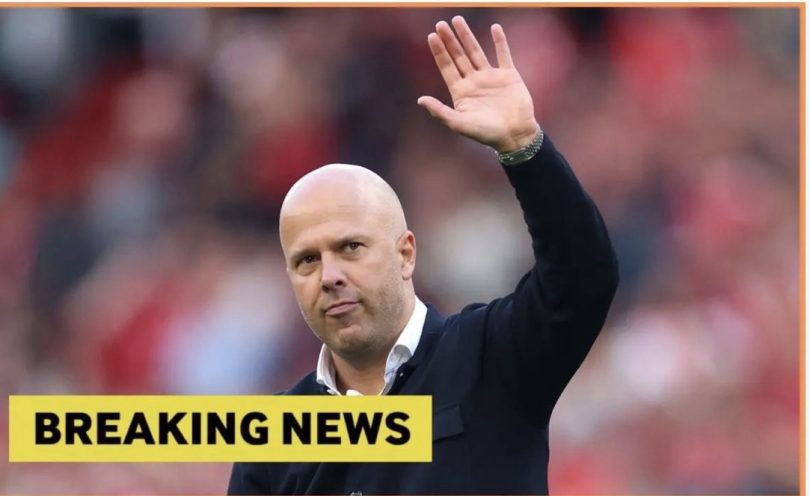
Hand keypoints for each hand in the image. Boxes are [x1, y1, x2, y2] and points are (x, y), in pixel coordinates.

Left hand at [418, 16, 538, 153]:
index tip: (432, 36)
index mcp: (461, 92)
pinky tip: (494, 28)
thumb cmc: (486, 133)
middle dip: (449, 40)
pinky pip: (503, 55)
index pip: (447, 67)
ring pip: (476, 52)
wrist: (515, 135)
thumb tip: (420, 100)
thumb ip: (440, 111)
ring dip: (467, 36)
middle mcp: (474, 81)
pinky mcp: (508, 76)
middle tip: (440, 24)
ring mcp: (491, 77)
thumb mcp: (459, 124)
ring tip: (458, 20)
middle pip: (459, 56)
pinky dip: (500, 41)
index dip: (439, 52)